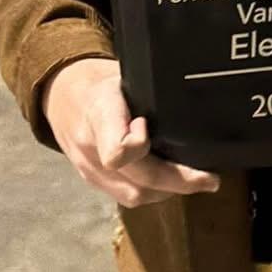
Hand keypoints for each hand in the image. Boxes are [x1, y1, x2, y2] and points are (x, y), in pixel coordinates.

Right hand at [43, 58, 219, 207]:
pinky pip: (126, 196)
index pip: (115, 150)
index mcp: (99, 112)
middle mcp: (91, 146)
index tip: (149, 126)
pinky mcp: (92, 180)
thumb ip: (150, 93)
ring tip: (195, 181)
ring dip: (168, 191)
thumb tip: (196, 98)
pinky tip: (171, 183)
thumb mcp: (123, 75)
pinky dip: (153, 192)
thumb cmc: (102, 82)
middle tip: (209, 179)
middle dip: (177, 182)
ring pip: (133, 195)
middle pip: (135, 180)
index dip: (138, 145)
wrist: (62, 94)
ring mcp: (89, 168)